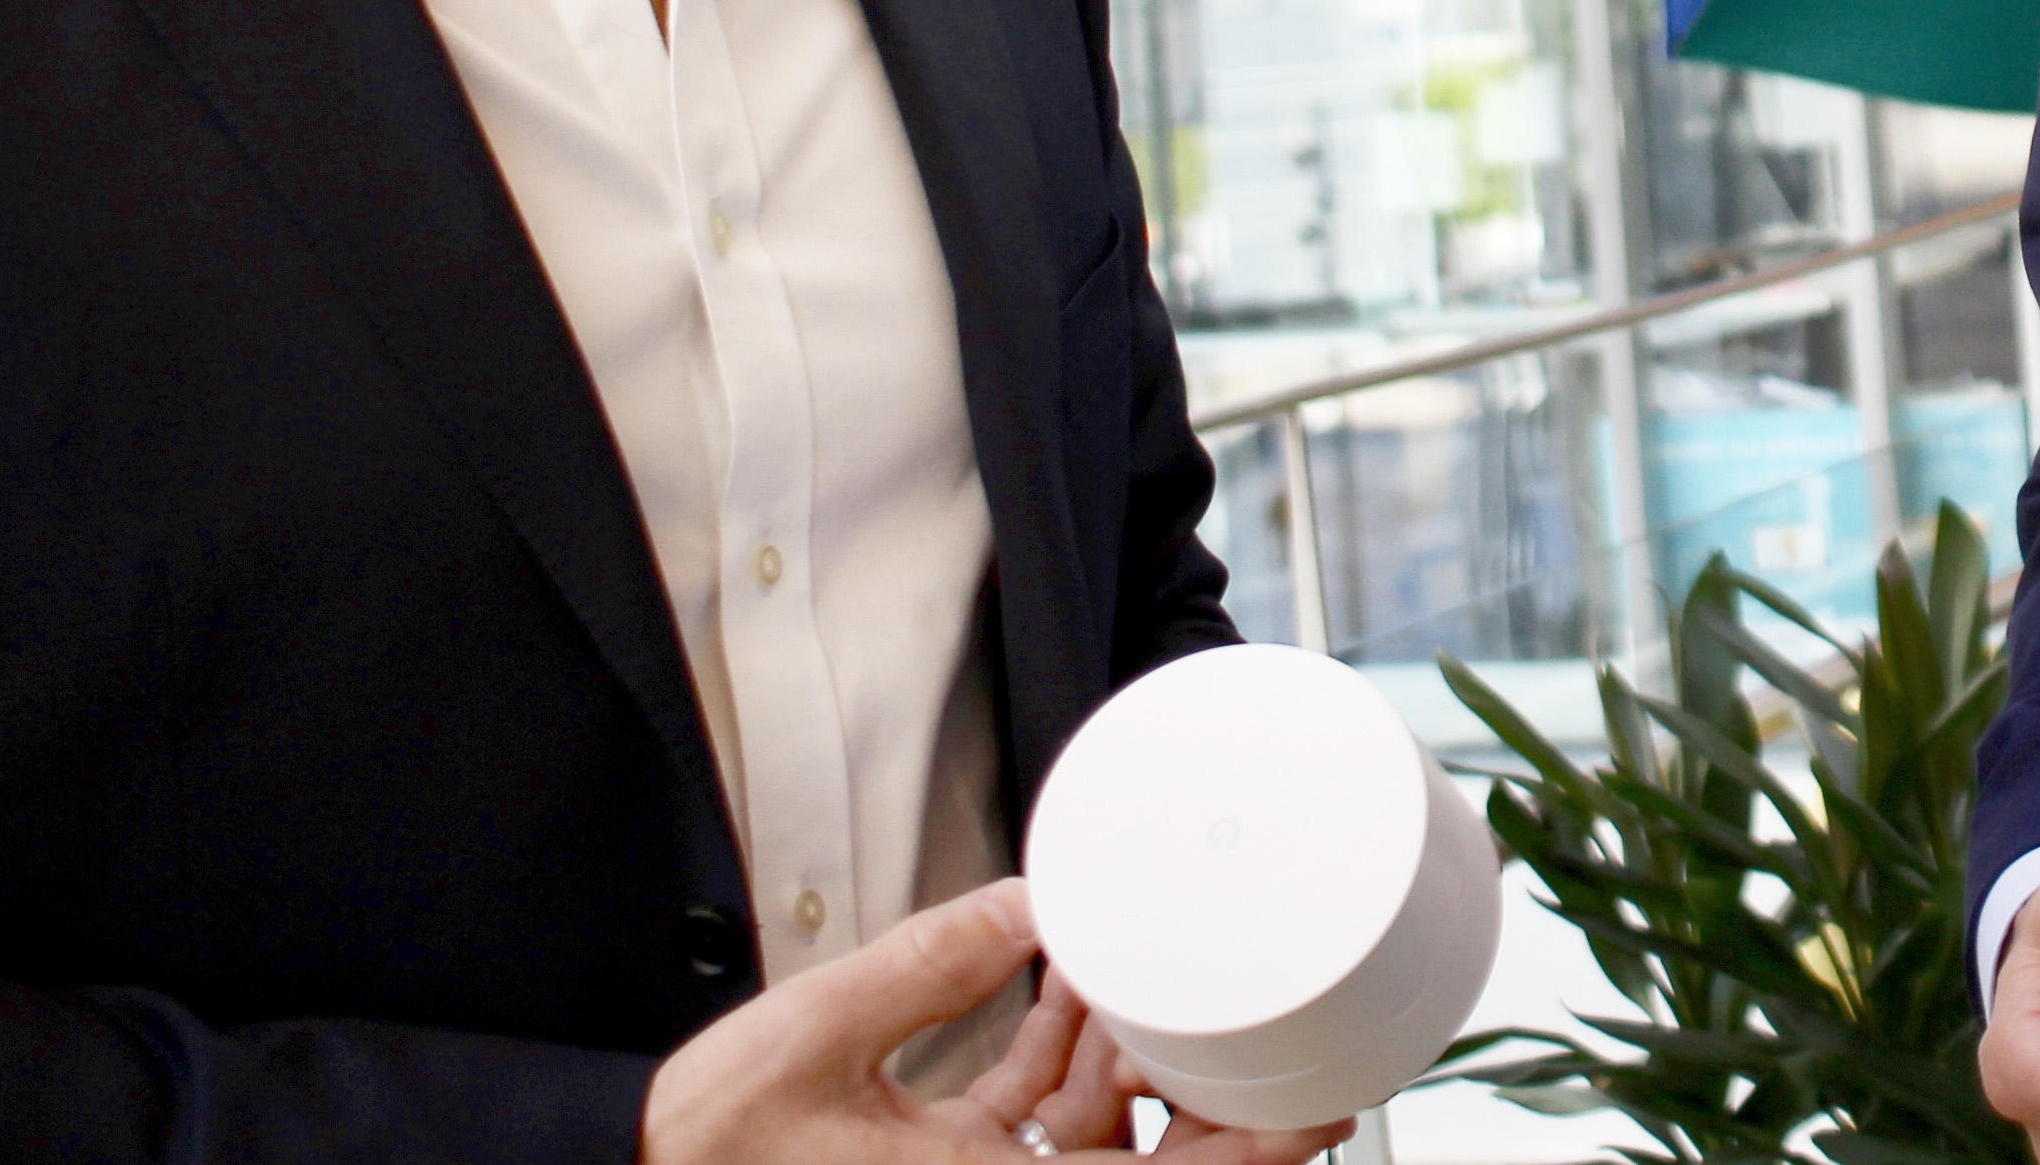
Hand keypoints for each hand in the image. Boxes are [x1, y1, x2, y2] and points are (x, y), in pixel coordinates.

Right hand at [642, 881, 1364, 1164]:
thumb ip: (925, 970)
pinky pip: (1043, 1125)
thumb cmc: (710, 1150)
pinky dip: (1070, 1059)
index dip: (1260, 1152)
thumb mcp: (812, 1044)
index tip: (1328, 1100)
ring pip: (1105, 1140)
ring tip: (1164, 967)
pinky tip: (1076, 982)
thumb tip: (1030, 901)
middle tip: (1281, 1011)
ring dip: (1139, 1060)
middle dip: (1218, 1095)